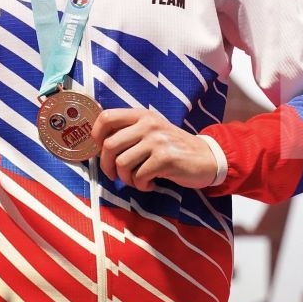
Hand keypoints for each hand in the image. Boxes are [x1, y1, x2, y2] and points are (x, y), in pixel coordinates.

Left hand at [93, 107, 218, 190]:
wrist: (206, 157)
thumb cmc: (173, 147)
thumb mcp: (152, 131)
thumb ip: (129, 132)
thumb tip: (98, 144)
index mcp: (141, 115)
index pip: (106, 117)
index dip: (96, 135)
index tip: (100, 150)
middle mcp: (148, 124)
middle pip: (109, 145)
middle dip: (107, 166)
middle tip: (115, 175)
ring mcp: (157, 141)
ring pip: (122, 163)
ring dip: (126, 179)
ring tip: (138, 180)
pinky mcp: (165, 159)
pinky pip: (139, 176)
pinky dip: (141, 185)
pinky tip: (151, 184)